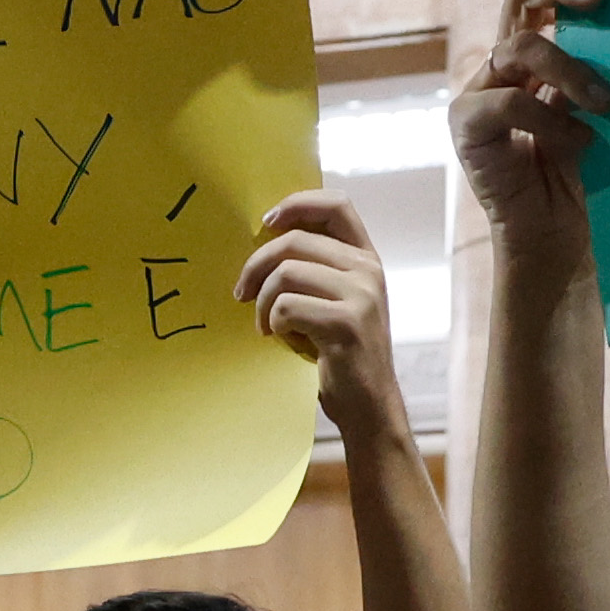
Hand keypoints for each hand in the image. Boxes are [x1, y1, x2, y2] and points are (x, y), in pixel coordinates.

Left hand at [243, 193, 406, 442]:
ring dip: (262, 301)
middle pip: (296, 240)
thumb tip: (263, 239)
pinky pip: (288, 306)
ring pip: (287, 272)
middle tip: (241, 292)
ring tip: (264, 324)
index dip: (296, 204)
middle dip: (256, 265)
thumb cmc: (339, 354)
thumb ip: (315, 269)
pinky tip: (278, 338)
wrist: (368, 406)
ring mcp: (361, 296)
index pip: (336, 204)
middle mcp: (368, 270)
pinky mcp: (347, 324)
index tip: (265, 223)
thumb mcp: (334, 302)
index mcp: (366, 258)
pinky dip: (273, 322)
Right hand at [453, 0, 609, 273]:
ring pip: (520, 47)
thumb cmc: (591, 174)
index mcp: (536, 49)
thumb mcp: (603, 109)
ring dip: (571, 69)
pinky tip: (579, 141)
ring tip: (608, 105)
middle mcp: (503, 61)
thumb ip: (604, 67)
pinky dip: (548, 118)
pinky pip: (507, 100)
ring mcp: (479, 90)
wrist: (556, 238)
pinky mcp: (467, 126)